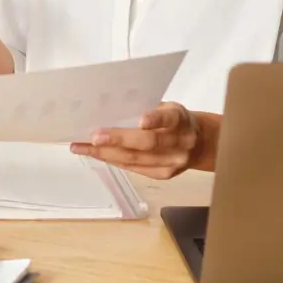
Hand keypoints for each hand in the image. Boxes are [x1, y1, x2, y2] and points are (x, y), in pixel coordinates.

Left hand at [70, 103, 202, 179]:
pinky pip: (134, 168)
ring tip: (82, 148)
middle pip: (148, 143)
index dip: (156, 119)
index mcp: (181, 119)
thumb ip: (146, 108)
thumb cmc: (174, 119)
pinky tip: (97, 155)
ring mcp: (174, 162)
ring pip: (136, 159)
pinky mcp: (165, 175)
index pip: (170, 119)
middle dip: (118, 140)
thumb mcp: (167, 107)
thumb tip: (107, 109)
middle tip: (93, 137)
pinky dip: (113, 160)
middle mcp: (181, 142)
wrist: (200, 143)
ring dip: (106, 154)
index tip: (141, 120)